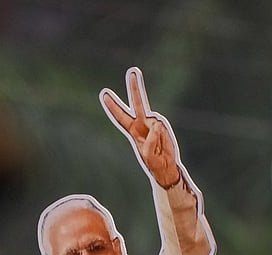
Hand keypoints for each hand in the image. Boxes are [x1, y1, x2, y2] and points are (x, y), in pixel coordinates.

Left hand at [101, 67, 182, 187]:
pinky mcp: (163, 126)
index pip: (120, 116)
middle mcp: (142, 123)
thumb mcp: (147, 154)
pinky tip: (162, 145)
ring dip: (154, 135)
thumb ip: (150, 139)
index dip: (113, 106)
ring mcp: (154, 123)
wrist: (167, 166)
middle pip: (138, 103)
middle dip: (135, 87)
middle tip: (133, 70)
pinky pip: (160, 128)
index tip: (104, 92)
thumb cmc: (153, 161)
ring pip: (152, 119)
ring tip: (157, 148)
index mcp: (132, 130)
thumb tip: (156, 123)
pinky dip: (161, 137)